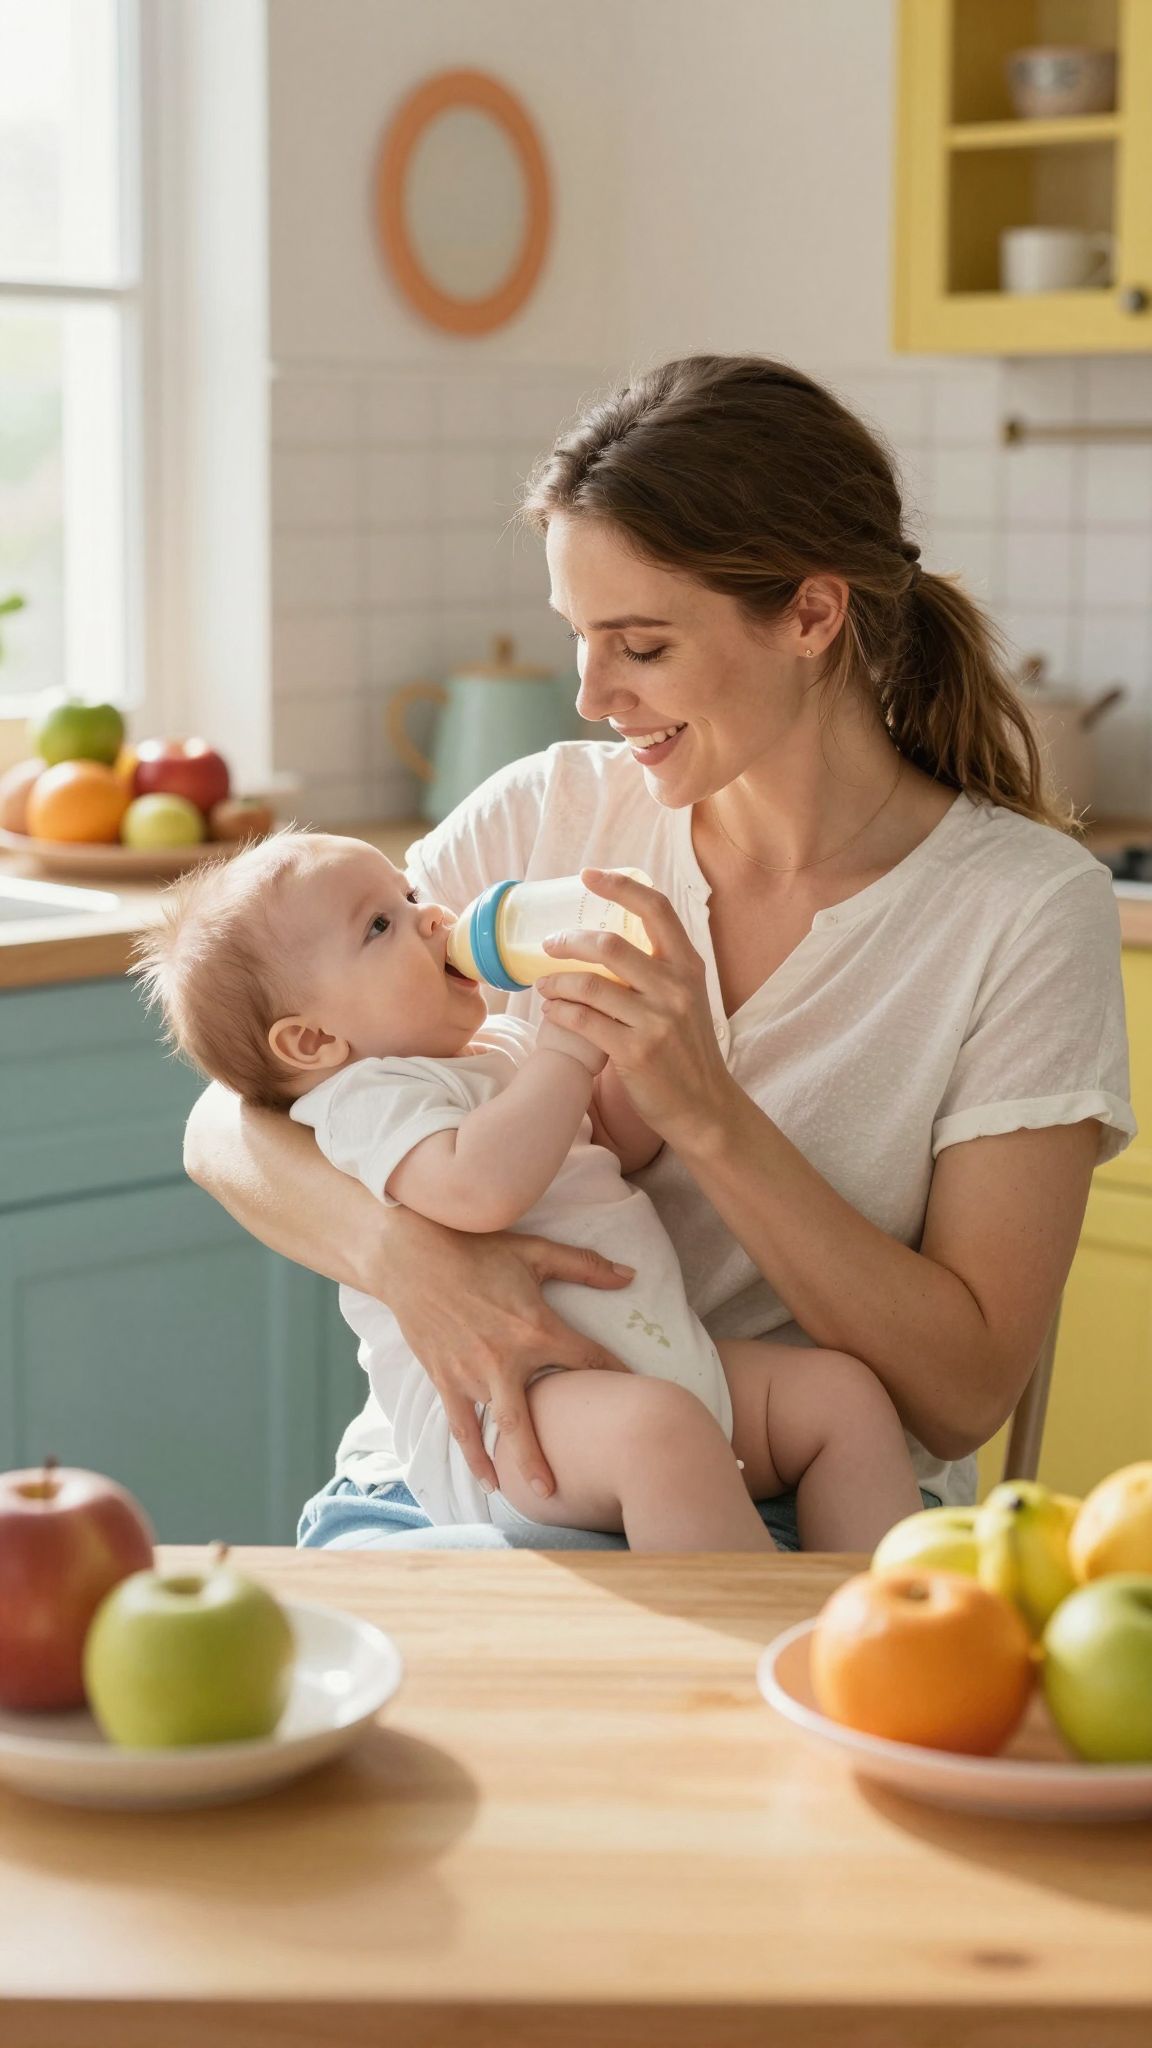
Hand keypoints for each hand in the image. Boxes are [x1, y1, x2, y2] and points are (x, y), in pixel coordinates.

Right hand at [370, 1208, 633, 1498]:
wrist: (412, 1257)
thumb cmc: (477, 1250)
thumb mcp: (536, 1251)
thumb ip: (585, 1266)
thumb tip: (630, 1276)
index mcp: (535, 1328)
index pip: (586, 1359)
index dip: (614, 1373)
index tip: (633, 1390)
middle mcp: (506, 1360)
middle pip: (536, 1418)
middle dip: (554, 1452)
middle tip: (575, 1483)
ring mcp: (472, 1374)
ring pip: (500, 1428)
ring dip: (516, 1462)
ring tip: (538, 1493)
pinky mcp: (445, 1379)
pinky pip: (462, 1425)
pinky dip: (474, 1454)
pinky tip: (486, 1478)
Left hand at [536, 868, 737, 1146]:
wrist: (704, 1105)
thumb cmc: (686, 1048)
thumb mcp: (686, 997)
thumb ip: (659, 968)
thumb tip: (610, 939)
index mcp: (688, 966)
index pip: (655, 909)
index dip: (619, 885)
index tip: (587, 875)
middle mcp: (675, 987)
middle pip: (610, 945)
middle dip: (569, 940)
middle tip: (548, 944)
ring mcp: (656, 1020)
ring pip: (590, 986)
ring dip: (557, 981)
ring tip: (544, 985)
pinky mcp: (635, 1051)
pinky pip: (584, 1022)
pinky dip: (561, 1014)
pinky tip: (552, 1012)